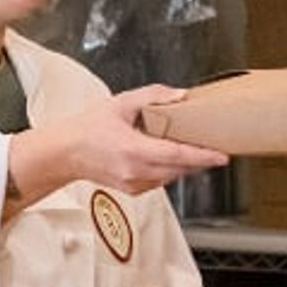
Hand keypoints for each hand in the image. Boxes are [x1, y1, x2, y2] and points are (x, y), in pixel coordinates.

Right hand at [9, 85, 227, 211]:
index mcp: (133, 150)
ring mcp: (134, 184)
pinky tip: (172, 156)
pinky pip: (161, 180)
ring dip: (187, 164)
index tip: (222, 155)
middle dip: (201, 159)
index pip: (177, 155)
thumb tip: (181, 96)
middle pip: (180, 168)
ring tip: (197, 148)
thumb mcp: (121, 103)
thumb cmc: (88, 127)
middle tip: (217, 146)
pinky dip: (171, 169)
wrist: (64, 153)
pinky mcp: (133, 190)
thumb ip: (153, 96)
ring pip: (172, 176)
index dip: (203, 156)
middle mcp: (135, 171)